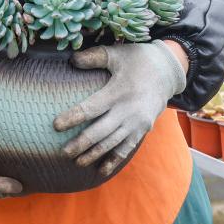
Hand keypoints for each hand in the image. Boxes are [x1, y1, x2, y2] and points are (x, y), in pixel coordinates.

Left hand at [53, 40, 186, 177]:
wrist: (168, 71)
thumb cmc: (138, 60)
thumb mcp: (116, 53)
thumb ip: (93, 57)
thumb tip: (71, 60)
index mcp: (119, 91)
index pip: (91, 108)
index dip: (73, 117)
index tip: (55, 125)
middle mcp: (129, 111)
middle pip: (100, 132)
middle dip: (81, 144)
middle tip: (63, 152)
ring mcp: (137, 123)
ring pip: (112, 144)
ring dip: (94, 154)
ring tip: (77, 162)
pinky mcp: (143, 130)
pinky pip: (127, 148)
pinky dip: (114, 160)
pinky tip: (101, 170)